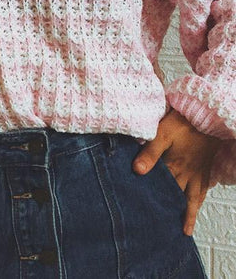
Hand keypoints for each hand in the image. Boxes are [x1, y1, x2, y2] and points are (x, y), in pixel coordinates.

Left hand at [132, 108, 221, 235]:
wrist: (205, 114)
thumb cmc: (182, 121)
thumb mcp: (162, 133)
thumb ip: (150, 152)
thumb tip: (137, 171)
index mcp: (174, 166)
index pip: (161, 187)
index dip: (152, 199)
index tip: (144, 213)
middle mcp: (187, 173)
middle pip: (176, 195)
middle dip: (171, 211)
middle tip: (164, 229)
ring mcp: (198, 171)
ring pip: (193, 197)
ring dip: (189, 212)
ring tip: (185, 228)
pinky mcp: (206, 166)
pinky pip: (204, 189)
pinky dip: (200, 200)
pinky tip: (196, 204)